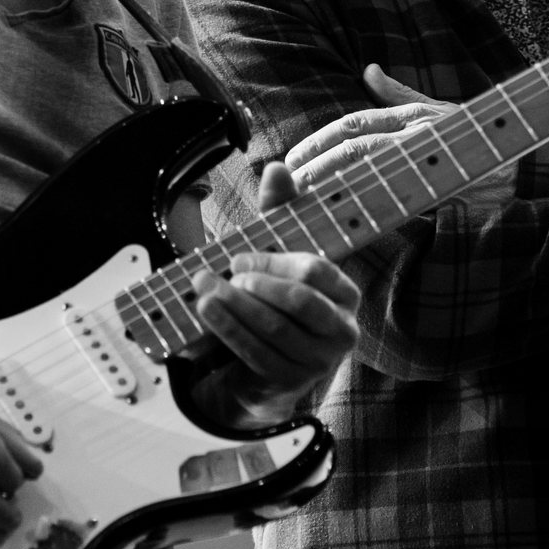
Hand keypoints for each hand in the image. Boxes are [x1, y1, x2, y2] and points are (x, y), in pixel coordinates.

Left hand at [192, 161, 361, 424]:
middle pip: (299, 301)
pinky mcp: (291, 381)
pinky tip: (207, 312)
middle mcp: (342, 329)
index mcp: (345, 294)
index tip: (239, 256)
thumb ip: (280, 212)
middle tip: (223, 272)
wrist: (263, 366)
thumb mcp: (278, 254)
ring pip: (273, 327)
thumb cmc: (275, 300)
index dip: (275, 262)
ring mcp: (319, 361)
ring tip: (203, 288)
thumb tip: (277, 167)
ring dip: (233, 306)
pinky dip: (228, 330)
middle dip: (257, 284)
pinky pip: (256, 353)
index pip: (317, 271)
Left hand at [286, 65, 503, 194]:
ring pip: (370, 165)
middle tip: (289, 183)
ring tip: (305, 196)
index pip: (353, 124)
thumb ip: (398, 95)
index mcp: (410, 115)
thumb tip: (368, 69)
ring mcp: (431, 156)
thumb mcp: (436, 110)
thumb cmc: (477, 136)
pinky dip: (369, 204)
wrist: (525, 163)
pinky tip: (346, 214)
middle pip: (354, 145)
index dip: (319, 141)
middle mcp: (417, 131)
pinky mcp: (443, 185)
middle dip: (316, 163)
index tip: (292, 159)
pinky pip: (398, 197)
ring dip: (333, 181)